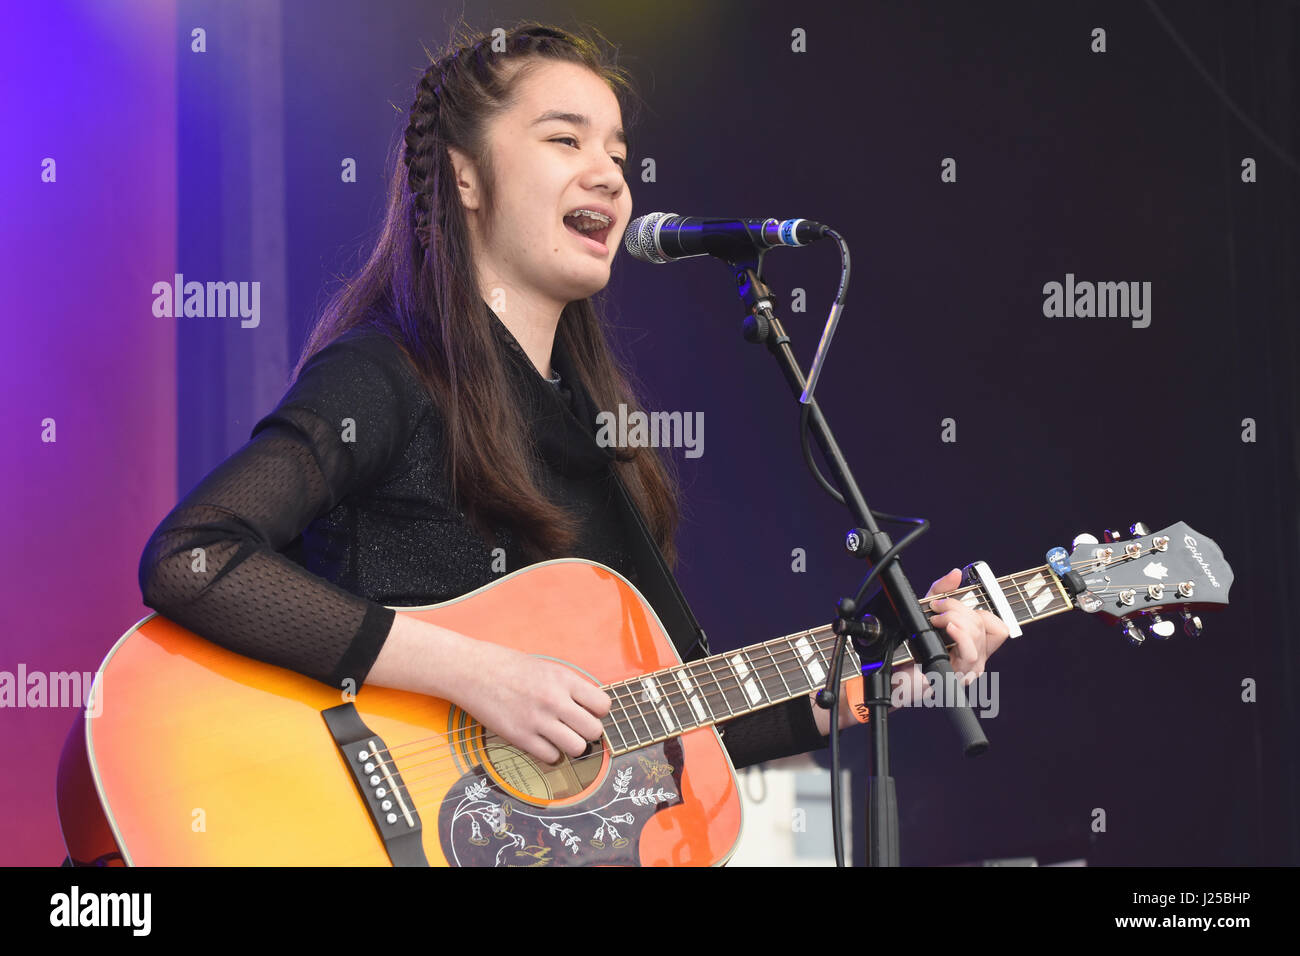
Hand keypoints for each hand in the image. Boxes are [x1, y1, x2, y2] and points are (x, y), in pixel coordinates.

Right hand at [450, 639, 610, 764]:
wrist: (472, 671)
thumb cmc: (508, 667)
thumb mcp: (546, 667)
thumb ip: (569, 687)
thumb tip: (590, 709)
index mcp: (563, 679)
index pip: (603, 705)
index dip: (598, 712)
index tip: (587, 712)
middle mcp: (554, 700)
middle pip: (594, 730)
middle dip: (588, 732)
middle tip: (575, 728)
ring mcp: (537, 720)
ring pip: (577, 749)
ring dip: (572, 746)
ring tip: (561, 738)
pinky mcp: (520, 737)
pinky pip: (551, 758)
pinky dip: (550, 755)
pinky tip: (543, 744)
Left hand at [922, 567, 1010, 681]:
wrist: (894, 670)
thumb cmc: (912, 646)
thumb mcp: (927, 611)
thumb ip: (941, 590)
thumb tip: (955, 574)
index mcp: (975, 645)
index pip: (998, 628)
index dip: (979, 610)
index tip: (949, 605)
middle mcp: (976, 658)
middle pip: (982, 625)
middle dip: (956, 609)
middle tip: (936, 611)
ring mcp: (968, 669)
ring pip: (977, 635)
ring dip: (954, 619)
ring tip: (936, 621)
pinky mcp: (957, 675)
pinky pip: (970, 653)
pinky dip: (960, 636)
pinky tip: (949, 629)